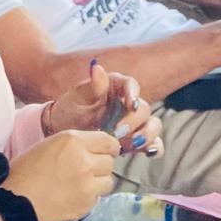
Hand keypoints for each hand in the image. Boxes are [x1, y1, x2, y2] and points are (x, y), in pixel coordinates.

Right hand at [4, 130, 118, 220]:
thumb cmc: (27, 170)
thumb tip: (92, 148)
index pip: (108, 141)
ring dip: (99, 182)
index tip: (108, 151)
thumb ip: (74, 145)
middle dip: (102, 165)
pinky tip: (75, 194)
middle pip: (110, 162)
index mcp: (73, 140)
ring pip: (108, 181)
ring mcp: (87, 184)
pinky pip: (98, 198)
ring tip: (83, 183)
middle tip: (89, 169)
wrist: (16, 197)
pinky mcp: (86, 204)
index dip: (110, 147)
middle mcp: (84, 160)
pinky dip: (91, 196)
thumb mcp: (51, 145)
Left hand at [48, 65, 163, 156]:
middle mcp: (128, 103)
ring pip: (153, 125)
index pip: (131, 84)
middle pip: (144, 109)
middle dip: (134, 121)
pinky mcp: (136, 140)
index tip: (132, 105)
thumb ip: (92, 86)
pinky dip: (155, 148)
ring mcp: (134, 123)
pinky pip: (154, 143)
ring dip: (147, 135)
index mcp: (115, 86)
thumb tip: (97, 67)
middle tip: (118, 131)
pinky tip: (147, 152)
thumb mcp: (77, 97)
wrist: (66, 132)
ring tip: (129, 144)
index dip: (134, 93)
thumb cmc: (70, 110)